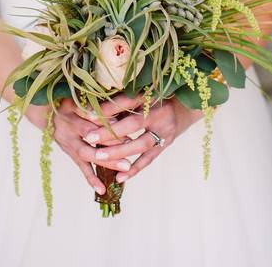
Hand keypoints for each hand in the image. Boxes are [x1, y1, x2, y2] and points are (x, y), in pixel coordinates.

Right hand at [23, 99, 125, 195]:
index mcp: (72, 111)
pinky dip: (91, 180)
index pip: (89, 116)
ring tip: (125, 166)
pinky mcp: (71, 154)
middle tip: (130, 144)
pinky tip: (102, 190)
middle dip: (110, 141)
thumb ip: (94, 102)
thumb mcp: (78, 96)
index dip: (103, 120)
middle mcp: (70, 128)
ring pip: (88, 154)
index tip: (121, 123)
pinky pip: (82, 168)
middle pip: (90, 136)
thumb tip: (119, 103)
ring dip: (107, 161)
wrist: (46, 113)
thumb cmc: (70, 101)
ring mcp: (69, 143)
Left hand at [78, 94, 204, 183]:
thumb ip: (120, 101)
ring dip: (119, 152)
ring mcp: (165, 131)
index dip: (106, 108)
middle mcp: (160, 112)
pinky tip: (119, 178)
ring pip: (141, 144)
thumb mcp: (140, 94)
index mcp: (151, 95)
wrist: (186, 107)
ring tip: (99, 157)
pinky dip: (134, 169)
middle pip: (133, 124)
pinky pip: (149, 159)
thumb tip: (92, 108)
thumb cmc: (155, 98)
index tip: (85, 113)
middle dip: (110, 131)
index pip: (126, 102)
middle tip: (90, 137)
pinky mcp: (166, 145)